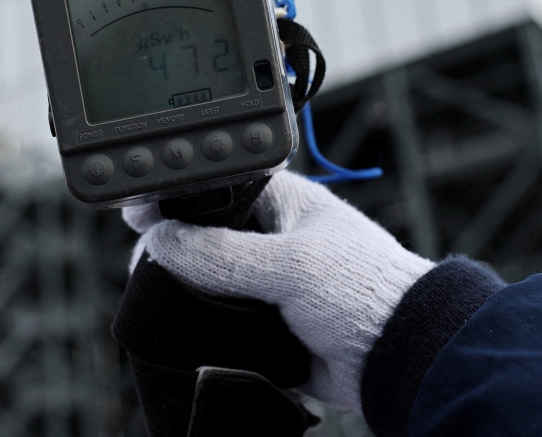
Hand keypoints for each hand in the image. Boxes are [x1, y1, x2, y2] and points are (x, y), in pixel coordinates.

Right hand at [129, 170, 434, 408]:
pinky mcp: (266, 321)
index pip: (215, 185)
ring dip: (186, 291)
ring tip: (156, 300)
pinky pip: (219, 318)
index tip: (139, 214)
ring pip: (207, 279)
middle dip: (174, 250)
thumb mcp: (290, 265)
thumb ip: (222, 254)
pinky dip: (203, 325)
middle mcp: (270, 235)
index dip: (176, 196)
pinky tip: (181, 329)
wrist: (402, 357)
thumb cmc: (366, 291)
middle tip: (145, 265)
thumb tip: (163, 243)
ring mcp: (267, 280)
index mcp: (282, 201)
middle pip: (202, 235)